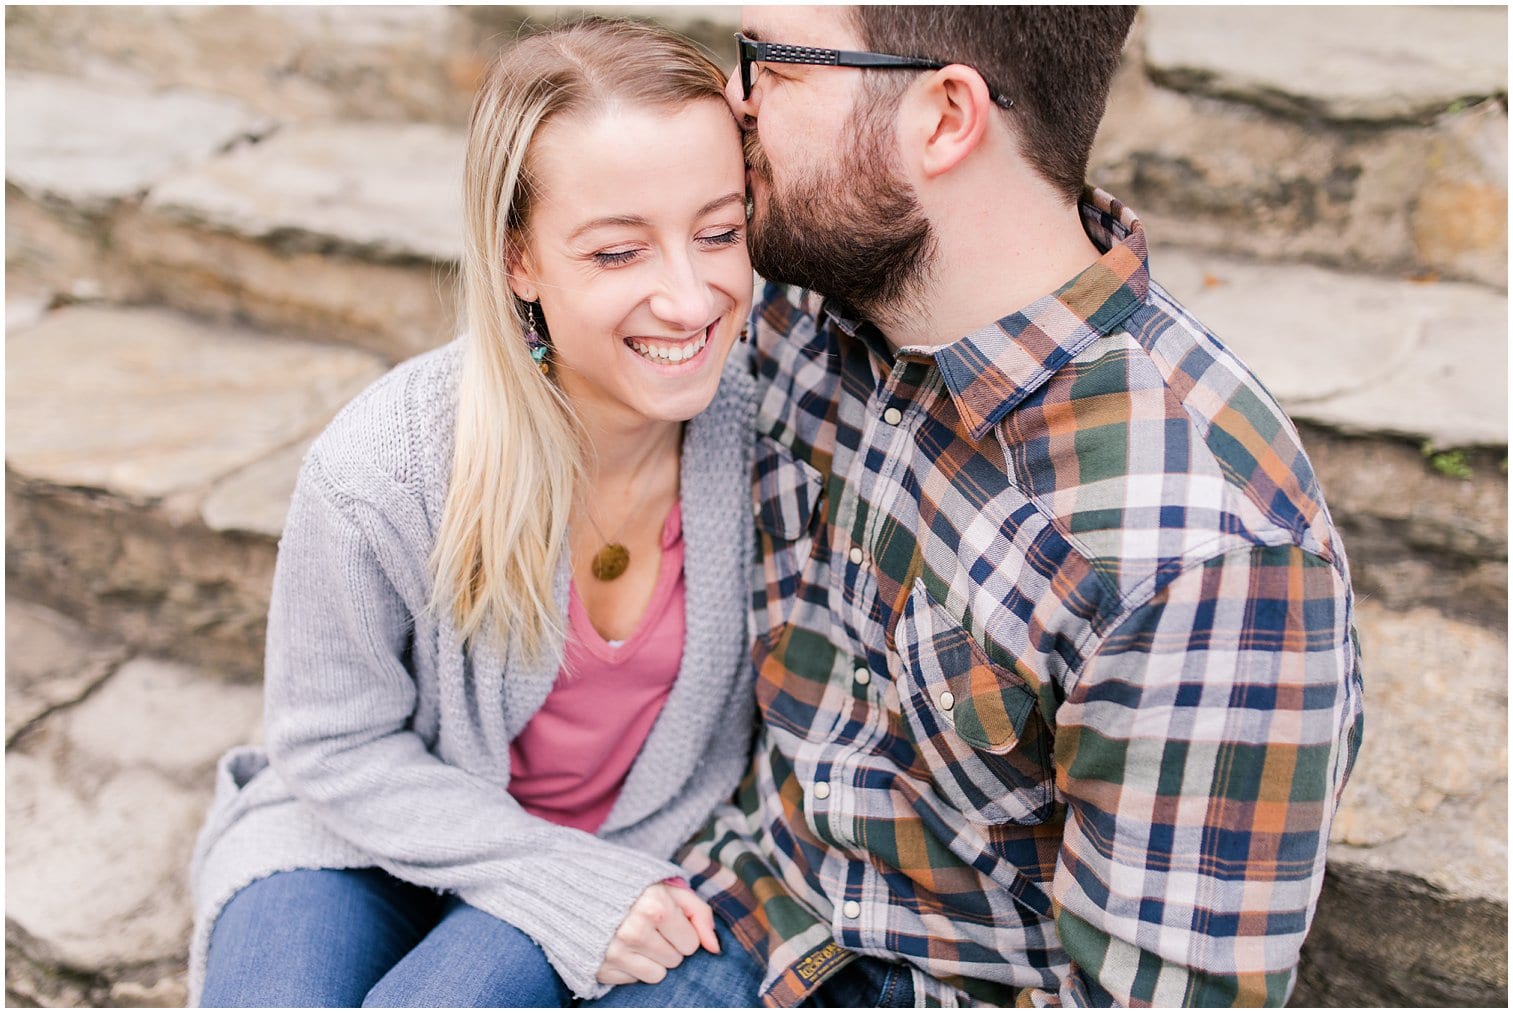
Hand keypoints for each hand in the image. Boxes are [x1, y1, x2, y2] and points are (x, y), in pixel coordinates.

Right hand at [596, 882, 720, 985]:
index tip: (666, 919)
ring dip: (652, 959)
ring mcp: (616, 952)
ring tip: (637, 937)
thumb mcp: (668, 887)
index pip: (691, 943)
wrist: (575, 890)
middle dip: (668, 945)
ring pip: (658, 975)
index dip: (682, 931)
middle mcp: (635, 931)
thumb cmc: (631, 887)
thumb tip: (715, 948)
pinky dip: (631, 967)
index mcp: (655, 906)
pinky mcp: (601, 968)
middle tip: (650, 927)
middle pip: (676, 960)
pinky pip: (634, 981)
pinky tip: (621, 947)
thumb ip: (699, 913)